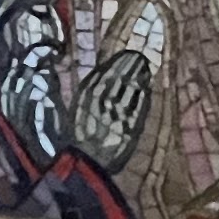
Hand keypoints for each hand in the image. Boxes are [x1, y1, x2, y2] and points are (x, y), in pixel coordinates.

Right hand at [70, 48, 154, 173]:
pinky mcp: (129, 125)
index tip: (126, 55)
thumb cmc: (78, 136)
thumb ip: (81, 92)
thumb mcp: (72, 111)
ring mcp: (117, 112)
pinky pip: (138, 105)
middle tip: (139, 57)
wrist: (87, 162)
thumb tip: (88, 73)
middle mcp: (102, 100)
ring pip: (131, 89)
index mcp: (86, 95)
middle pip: (120, 77)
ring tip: (144, 68)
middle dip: (130, 65)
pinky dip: (143, 94)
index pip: (105, 72)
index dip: (117, 62)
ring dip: (139, 77)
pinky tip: (146, 87)